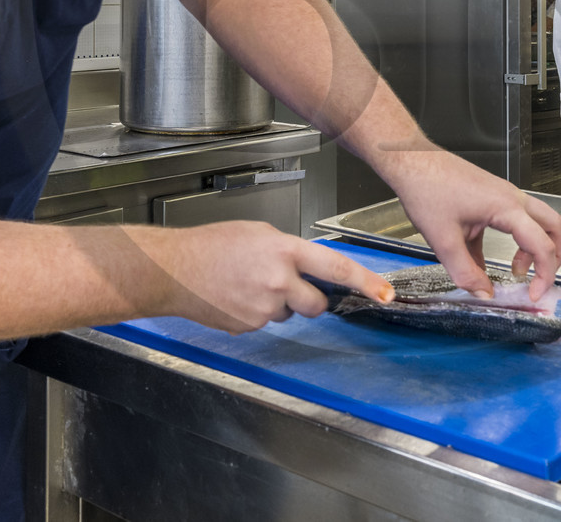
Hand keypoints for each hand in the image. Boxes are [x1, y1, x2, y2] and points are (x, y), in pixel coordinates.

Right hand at [142, 221, 393, 333]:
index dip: (365, 281)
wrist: (174, 270)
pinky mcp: (249, 326)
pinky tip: (237, 297)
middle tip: (286, 284)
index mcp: (284, 251)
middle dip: (311, 299)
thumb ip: (289, 251)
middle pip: (317, 304)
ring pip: (289, 314)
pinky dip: (257, 312)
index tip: (386, 293)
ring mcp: (264, 308)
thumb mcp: (259, 234)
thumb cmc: (212, 245)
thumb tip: (309, 267)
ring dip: (279, 303)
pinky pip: (266, 323)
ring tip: (249, 285)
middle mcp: (279, 282)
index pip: (336, 268)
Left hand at [382, 147, 560, 300]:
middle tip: (540, 280)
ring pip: (536, 221)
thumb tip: (484, 294)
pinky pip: (513, 220)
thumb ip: (466, 272)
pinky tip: (484, 260)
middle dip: (553, 256)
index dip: (544, 275)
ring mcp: (503, 195)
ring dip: (534, 247)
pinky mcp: (491, 196)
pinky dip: (511, 241)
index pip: (542, 245)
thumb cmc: (426, 189)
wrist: (410, 161)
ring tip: (515, 270)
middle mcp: (511, 198)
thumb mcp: (444, 240)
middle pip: (553, 226)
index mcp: (507, 208)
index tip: (533, 294)